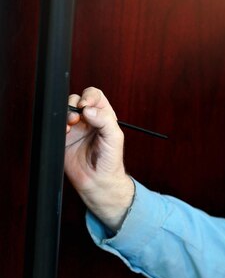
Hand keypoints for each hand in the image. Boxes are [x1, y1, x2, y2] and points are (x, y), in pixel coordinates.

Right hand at [65, 87, 133, 231]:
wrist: (98, 182)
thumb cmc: (110, 161)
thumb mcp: (115, 138)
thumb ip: (105, 120)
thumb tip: (89, 109)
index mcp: (104, 116)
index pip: (95, 96)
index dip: (89, 96)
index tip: (86, 106)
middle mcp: (89, 120)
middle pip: (77, 100)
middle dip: (75, 104)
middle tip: (78, 116)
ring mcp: (75, 128)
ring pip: (65, 110)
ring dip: (66, 113)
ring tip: (71, 124)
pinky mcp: (63, 138)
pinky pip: (56, 125)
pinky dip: (58, 124)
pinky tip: (65, 131)